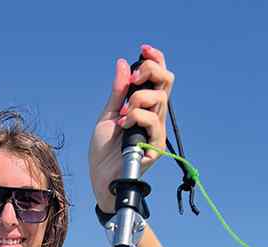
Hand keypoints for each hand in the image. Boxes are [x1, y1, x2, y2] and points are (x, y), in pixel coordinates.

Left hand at [88, 44, 174, 211]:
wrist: (100, 177)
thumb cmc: (103, 151)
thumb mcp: (108, 116)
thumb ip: (118, 92)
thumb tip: (123, 63)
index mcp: (145, 108)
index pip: (159, 78)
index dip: (155, 60)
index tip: (143, 49)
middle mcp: (155, 118)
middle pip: (166, 82)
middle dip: (150, 72)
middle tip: (133, 80)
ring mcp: (157, 132)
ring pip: (159, 99)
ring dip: (137, 101)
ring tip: (122, 116)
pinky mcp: (156, 147)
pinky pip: (152, 122)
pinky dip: (136, 118)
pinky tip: (123, 126)